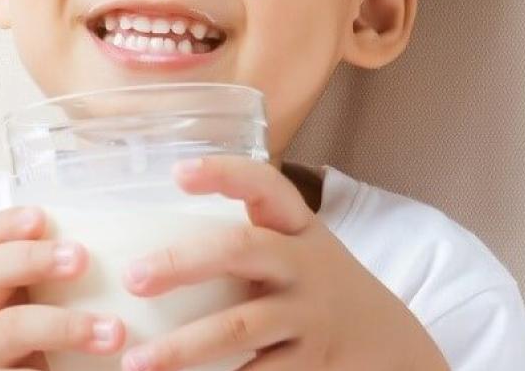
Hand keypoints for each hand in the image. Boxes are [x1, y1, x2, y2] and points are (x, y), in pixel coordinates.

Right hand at [0, 206, 127, 369]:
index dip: (4, 226)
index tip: (41, 217)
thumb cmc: (72, 344)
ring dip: (62, 325)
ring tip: (113, 331)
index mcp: (0, 284)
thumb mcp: (72, 301)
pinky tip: (90, 370)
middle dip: (29, 260)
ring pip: (8, 329)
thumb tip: (138, 242)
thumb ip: (82, 274)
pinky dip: (50, 370)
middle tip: (80, 259)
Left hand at [114, 156, 448, 370]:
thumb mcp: (296, 250)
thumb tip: (139, 245)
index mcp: (296, 229)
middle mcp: (304, 266)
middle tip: (132, 278)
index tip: (179, 172)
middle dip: (183, 262)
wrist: (392, 345)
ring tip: (135, 362)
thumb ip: (243, 241)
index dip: (225, 174)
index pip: (265, 186)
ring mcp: (309, 317)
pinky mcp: (311, 364)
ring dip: (183, 347)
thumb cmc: (316, 288)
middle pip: (241, 251)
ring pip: (239, 327)